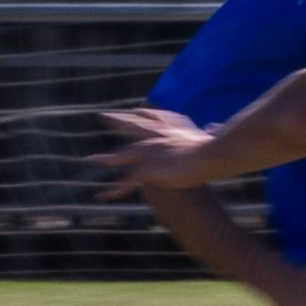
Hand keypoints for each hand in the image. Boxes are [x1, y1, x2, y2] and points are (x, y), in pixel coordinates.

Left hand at [93, 108, 218, 199]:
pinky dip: (114, 190)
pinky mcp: (144, 168)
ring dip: (105, 159)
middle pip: (131, 126)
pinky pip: (125, 182)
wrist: (207, 155)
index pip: (154, 116)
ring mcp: (147, 151)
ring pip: (121, 155)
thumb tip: (216, 129)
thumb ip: (212, 133)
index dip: (145, 114)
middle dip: (117, 121)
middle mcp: (156, 135)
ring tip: (90, 160)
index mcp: (172, 126)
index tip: (139, 110)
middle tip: (103, 116)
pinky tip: (103, 196)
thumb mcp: (211, 137)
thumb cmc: (215, 148)